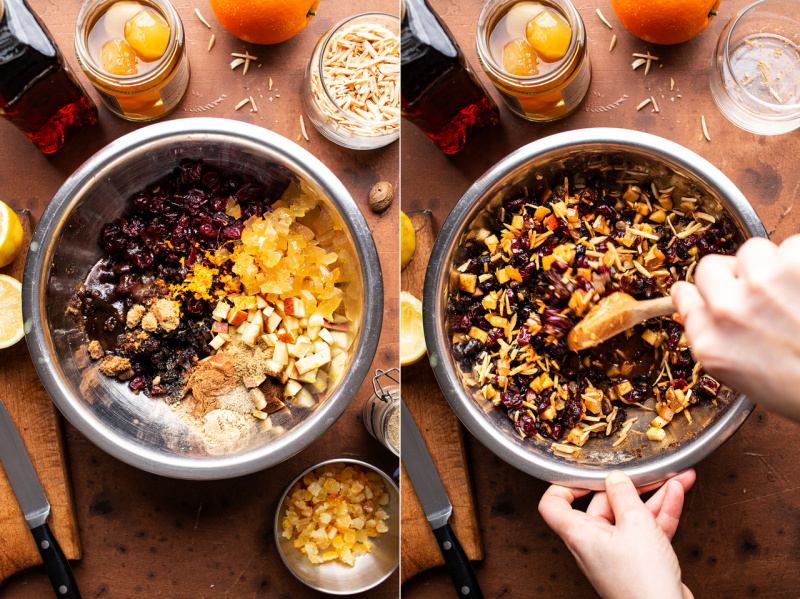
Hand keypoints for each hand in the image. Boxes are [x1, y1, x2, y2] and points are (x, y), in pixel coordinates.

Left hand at [538, 470, 695, 598]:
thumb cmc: (643, 582)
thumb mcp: (635, 524)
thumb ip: (623, 495)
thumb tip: (614, 478)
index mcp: (579, 534)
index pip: (554, 505)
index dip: (565, 485)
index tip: (585, 474)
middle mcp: (592, 544)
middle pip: (601, 505)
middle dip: (628, 486)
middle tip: (647, 471)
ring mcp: (615, 554)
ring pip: (629, 516)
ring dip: (652, 497)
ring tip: (674, 478)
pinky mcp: (637, 562)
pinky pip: (645, 531)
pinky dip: (660, 514)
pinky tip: (676, 495)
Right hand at [672, 236, 799, 421]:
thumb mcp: (743, 377)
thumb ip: (715, 337)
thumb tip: (696, 300)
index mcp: (713, 344)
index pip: (684, 295)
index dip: (701, 292)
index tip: (710, 293)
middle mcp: (730, 311)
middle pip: (711, 266)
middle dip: (734, 276)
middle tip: (763, 294)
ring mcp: (763, 284)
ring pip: (754, 250)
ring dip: (772, 266)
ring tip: (796, 292)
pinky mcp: (798, 264)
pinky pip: (793, 245)